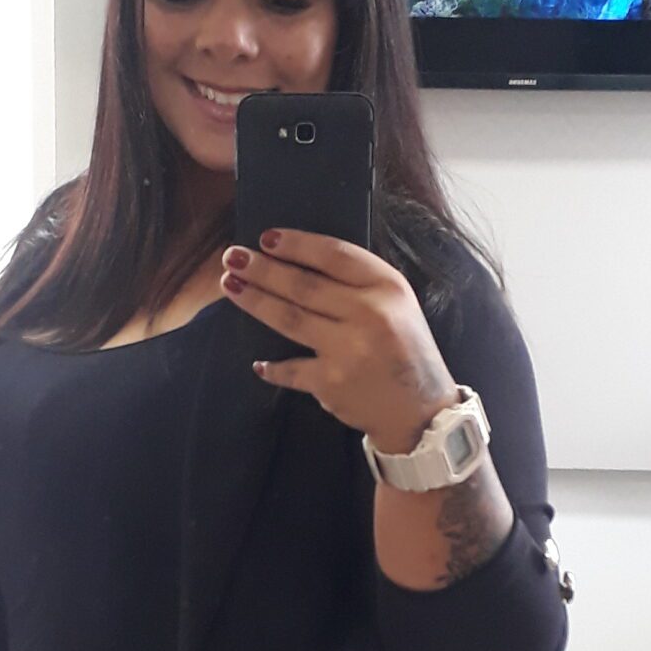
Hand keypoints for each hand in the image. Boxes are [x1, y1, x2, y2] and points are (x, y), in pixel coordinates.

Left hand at [220, 227, 460, 455]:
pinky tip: (258, 362)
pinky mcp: (331, 382)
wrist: (421, 413)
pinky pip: (290, 368)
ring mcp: (348, 349)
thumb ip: (359, 284)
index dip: (296, 244)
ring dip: (255, 300)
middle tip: (231, 257)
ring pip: (289, 318)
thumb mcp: (398, 305)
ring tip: (230, 285)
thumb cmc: (406, 352)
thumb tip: (298, 264)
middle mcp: (369, 314)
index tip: (266, 238)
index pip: (334, 255)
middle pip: (303, 284)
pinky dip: (272, 366)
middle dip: (262, 269)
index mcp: (388, 287)